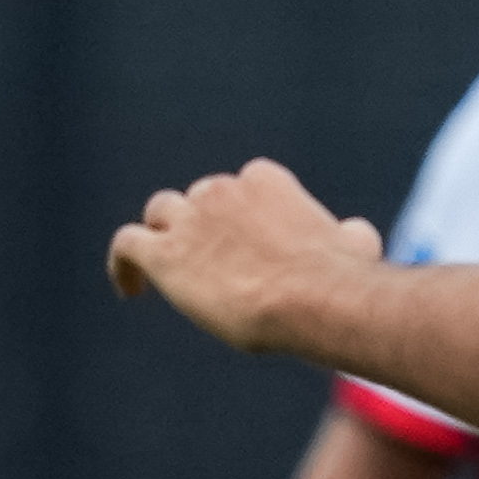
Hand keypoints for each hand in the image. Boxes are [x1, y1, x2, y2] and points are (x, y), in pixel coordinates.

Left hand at [107, 159, 384, 357]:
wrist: (311, 298)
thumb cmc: (340, 277)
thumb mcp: (356, 243)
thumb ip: (346, 233)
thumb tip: (351, 233)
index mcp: (265, 181)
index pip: (241, 185)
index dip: (237, 214)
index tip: (241, 242)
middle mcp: (221, 191)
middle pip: (198, 199)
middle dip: (202, 225)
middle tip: (207, 263)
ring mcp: (189, 220)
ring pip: (159, 215)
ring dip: (161, 236)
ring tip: (163, 271)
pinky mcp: (163, 253)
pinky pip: (125, 245)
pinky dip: (122, 264)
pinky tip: (131, 291)